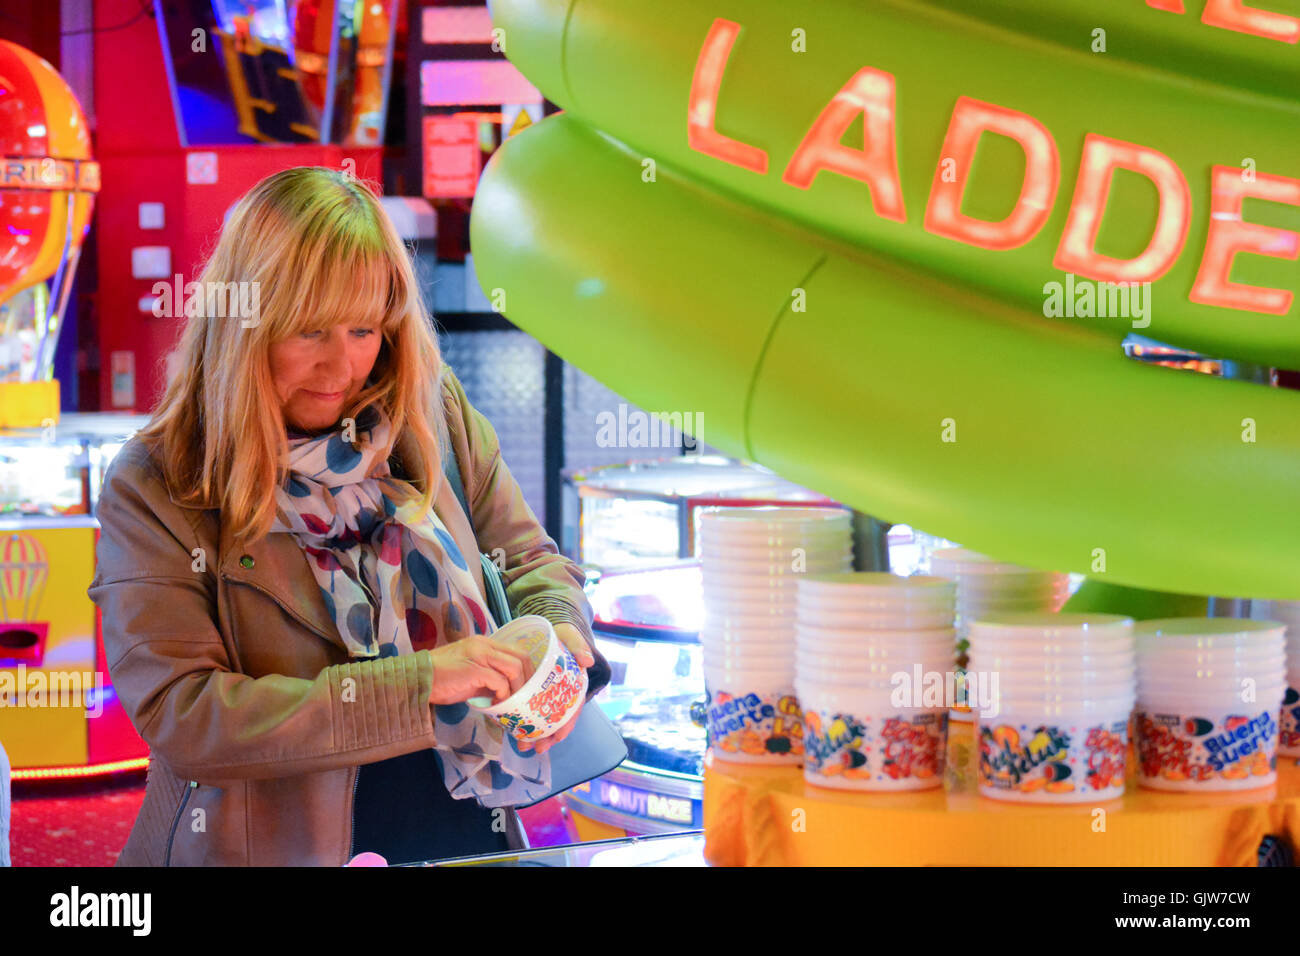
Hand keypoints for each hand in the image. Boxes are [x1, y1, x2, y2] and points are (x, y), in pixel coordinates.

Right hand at [427, 635, 533, 705]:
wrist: (416, 680)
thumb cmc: (442, 680)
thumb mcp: (470, 675)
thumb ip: (489, 678)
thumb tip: (507, 693)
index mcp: (485, 643)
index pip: (518, 651)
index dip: (528, 670)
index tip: (528, 688)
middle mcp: (485, 645)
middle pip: (522, 656)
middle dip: (528, 679)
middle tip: (525, 697)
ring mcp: (480, 655)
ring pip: (515, 667)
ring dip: (517, 688)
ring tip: (509, 702)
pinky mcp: (474, 669)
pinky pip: (500, 681)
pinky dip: (502, 695)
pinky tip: (495, 705)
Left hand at [527, 623, 594, 754]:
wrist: (554, 623)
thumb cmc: (565, 631)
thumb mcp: (571, 636)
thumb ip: (579, 645)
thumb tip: (586, 660)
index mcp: (579, 684)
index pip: (574, 710)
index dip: (565, 727)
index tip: (553, 740)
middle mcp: (568, 692)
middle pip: (560, 720)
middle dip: (547, 736)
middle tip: (531, 749)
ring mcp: (555, 692)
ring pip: (548, 718)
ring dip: (536, 732)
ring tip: (521, 745)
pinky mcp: (542, 690)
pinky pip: (537, 708)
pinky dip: (529, 719)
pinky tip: (517, 728)